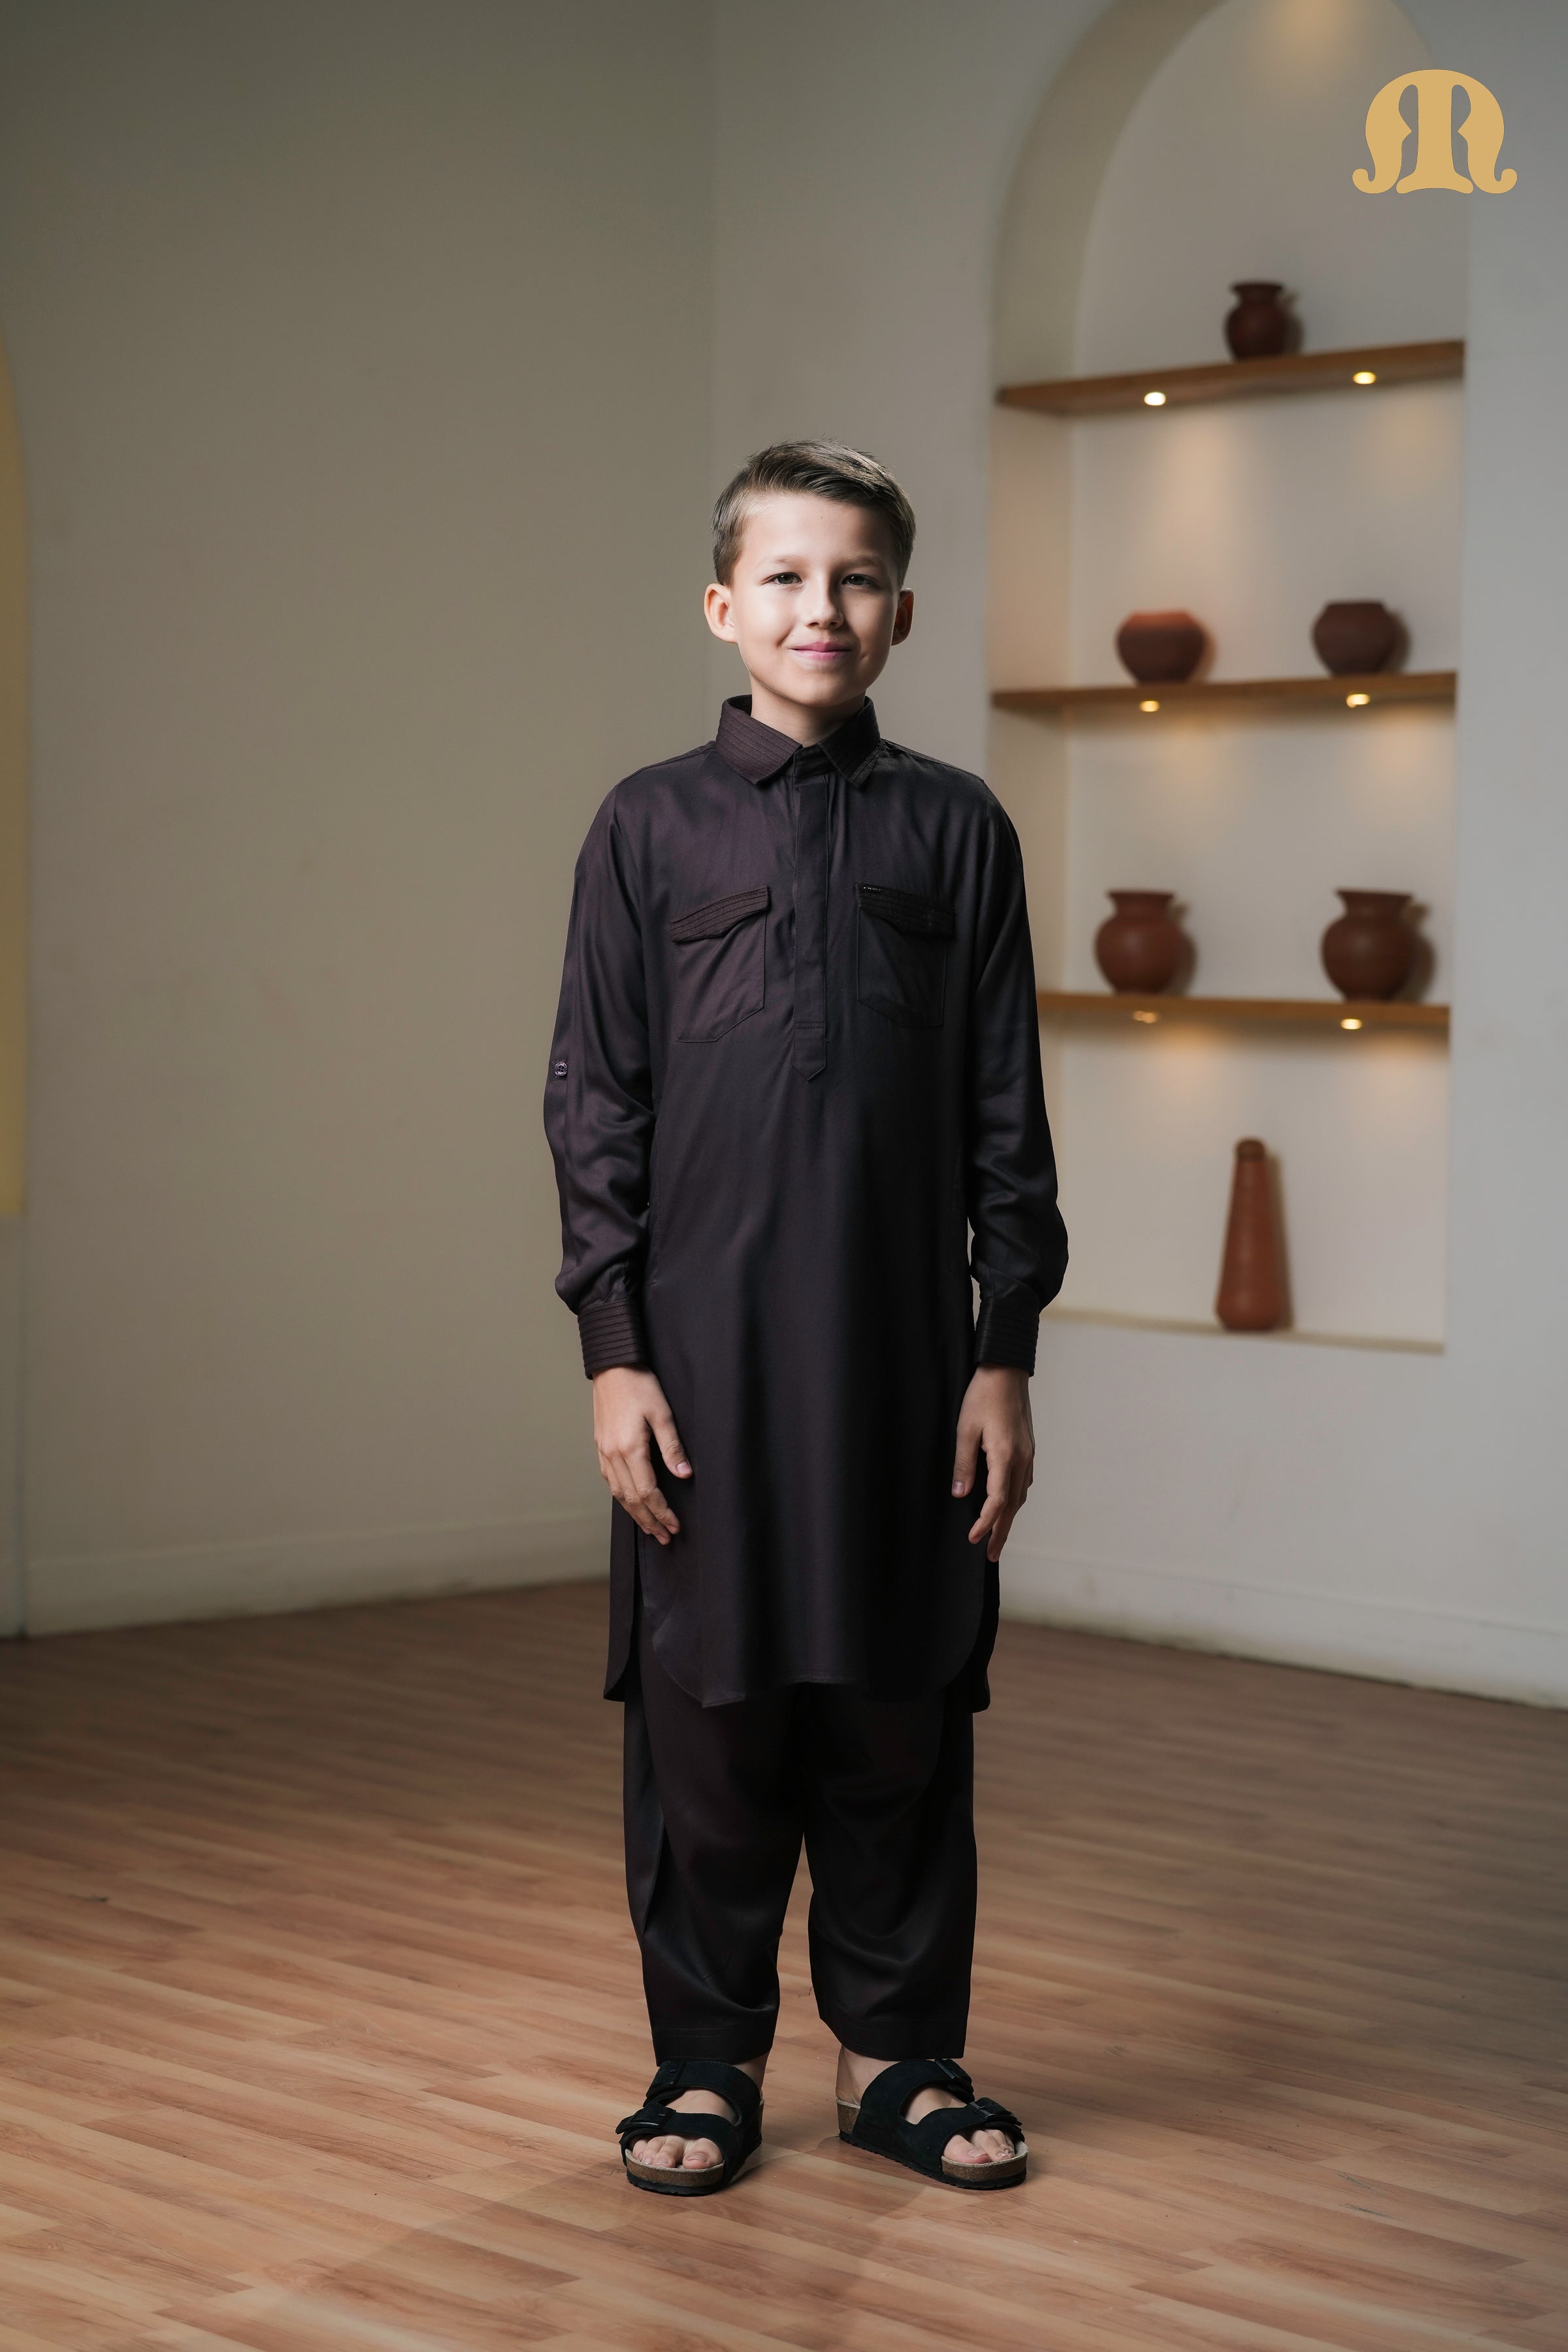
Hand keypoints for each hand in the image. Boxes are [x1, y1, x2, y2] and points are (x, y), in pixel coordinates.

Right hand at [591, 1367, 690, 1544]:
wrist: (612, 1365)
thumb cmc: (640, 1385)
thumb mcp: (663, 1413)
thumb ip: (672, 1446)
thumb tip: (685, 1475)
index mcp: (630, 1449)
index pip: (647, 1492)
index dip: (662, 1512)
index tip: (676, 1526)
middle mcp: (613, 1454)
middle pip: (631, 1499)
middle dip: (649, 1521)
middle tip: (666, 1537)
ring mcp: (604, 1451)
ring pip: (618, 1493)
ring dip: (635, 1514)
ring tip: (651, 1528)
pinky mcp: (601, 1445)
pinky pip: (610, 1480)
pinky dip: (622, 1497)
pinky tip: (631, 1502)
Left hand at [951, 1366, 1033, 1562]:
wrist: (1006, 1371)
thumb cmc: (982, 1396)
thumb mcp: (964, 1429)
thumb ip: (963, 1464)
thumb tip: (960, 1495)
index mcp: (1005, 1455)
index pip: (997, 1501)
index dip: (985, 1523)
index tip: (973, 1539)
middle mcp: (1022, 1459)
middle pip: (1013, 1506)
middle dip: (1001, 1532)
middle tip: (991, 1556)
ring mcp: (1028, 1454)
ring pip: (1020, 1496)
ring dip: (1009, 1519)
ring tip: (997, 1537)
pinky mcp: (1028, 1449)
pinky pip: (1023, 1483)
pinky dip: (1014, 1501)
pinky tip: (1007, 1506)